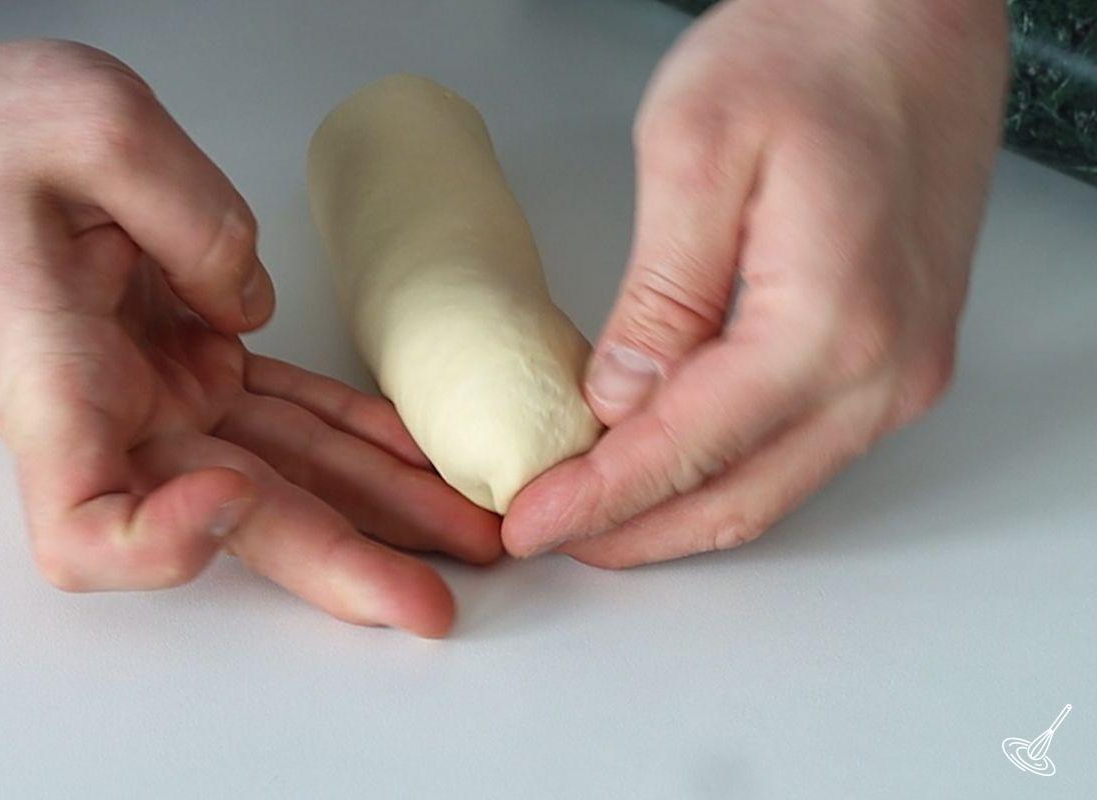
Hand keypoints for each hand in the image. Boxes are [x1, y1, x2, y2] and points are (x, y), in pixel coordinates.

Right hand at [0, 41, 499, 635]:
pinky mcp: (194, 368)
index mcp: (52, 375)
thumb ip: (187, 217)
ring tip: (464, 531)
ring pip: (287, 473)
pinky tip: (417, 457)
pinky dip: (358, 434)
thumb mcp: (85, 126)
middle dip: (340, 564)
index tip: (229, 496)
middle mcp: (110, 412)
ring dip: (378, 508)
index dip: (160, 542)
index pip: (87, 524)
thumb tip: (251, 306)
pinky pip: (293, 414)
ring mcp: (160, 397)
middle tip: (428, 603)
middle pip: (235, 517)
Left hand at [503, 0, 1008, 564]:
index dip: (599, 498)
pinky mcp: (902, 351)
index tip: (530, 524)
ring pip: (775, 486)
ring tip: (599, 513)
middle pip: (739, 498)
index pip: (686, 449)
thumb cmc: (816, 45)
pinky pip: (805, 447)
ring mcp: (905, 368)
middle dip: (636, 533)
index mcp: (830, 323)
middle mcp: (886, 370)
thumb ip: (661, 294)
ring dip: (681, 511)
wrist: (915, 7)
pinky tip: (674, 460)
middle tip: (554, 536)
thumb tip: (621, 400)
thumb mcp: (697, 150)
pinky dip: (729, 471)